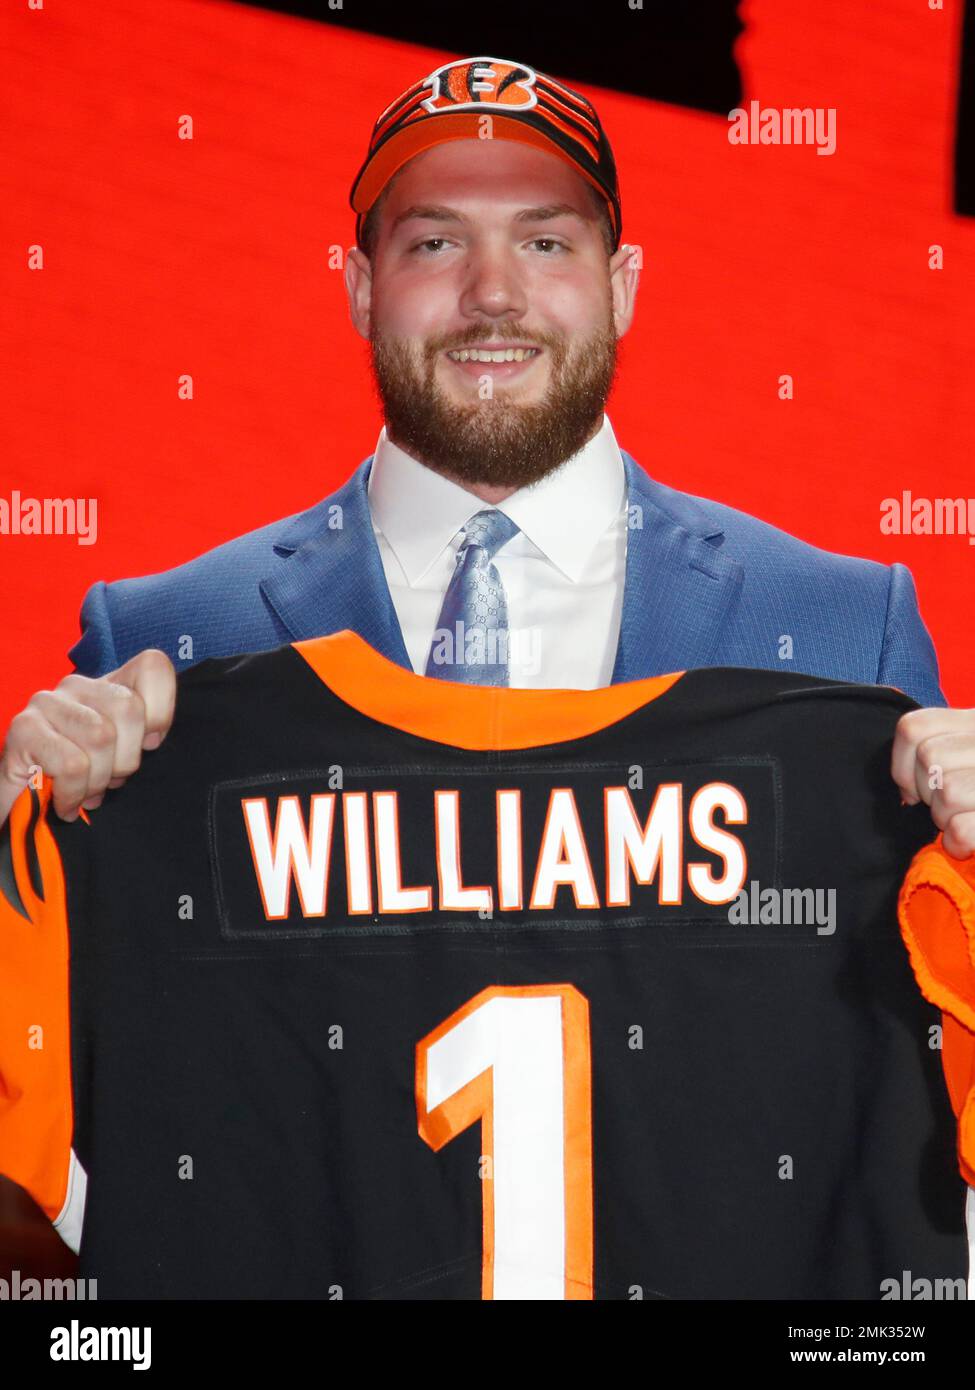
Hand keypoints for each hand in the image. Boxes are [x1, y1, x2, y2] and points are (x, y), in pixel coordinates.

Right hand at [0, 649, 176, 828]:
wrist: (21, 808)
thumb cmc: (79, 781)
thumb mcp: (121, 757)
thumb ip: (143, 738)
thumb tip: (152, 740)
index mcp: (109, 685)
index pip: (153, 667)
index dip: (162, 711)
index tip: (149, 745)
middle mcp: (78, 685)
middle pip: (129, 708)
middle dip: (126, 758)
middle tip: (110, 780)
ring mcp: (47, 702)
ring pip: (101, 736)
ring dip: (98, 780)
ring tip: (87, 793)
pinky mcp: (23, 728)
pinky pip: (71, 764)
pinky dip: (74, 793)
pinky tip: (67, 803)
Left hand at [891, 707, 974, 858]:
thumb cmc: (972, 794)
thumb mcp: (966, 758)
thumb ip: (940, 759)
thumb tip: (906, 793)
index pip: (914, 729)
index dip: (902, 765)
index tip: (914, 788)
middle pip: (930, 758)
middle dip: (929, 794)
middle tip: (951, 808)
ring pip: (948, 791)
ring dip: (946, 818)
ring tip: (966, 821)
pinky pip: (962, 828)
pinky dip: (958, 842)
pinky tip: (968, 844)